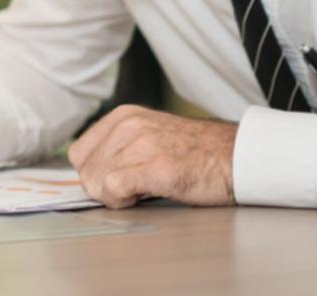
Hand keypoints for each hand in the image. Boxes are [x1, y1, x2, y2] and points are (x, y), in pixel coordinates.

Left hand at [68, 105, 235, 207]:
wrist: (237, 157)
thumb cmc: (195, 154)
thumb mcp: (148, 136)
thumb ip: (118, 148)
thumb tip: (89, 174)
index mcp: (123, 116)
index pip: (79, 153)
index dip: (92, 173)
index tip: (112, 180)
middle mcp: (128, 126)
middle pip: (85, 170)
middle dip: (102, 188)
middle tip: (130, 190)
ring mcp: (143, 144)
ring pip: (96, 180)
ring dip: (114, 196)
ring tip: (141, 191)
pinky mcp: (158, 167)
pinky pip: (113, 187)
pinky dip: (121, 200)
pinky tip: (141, 197)